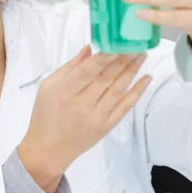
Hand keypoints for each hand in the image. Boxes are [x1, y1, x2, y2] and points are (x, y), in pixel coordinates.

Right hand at [18, 46, 151, 192]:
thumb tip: (89, 49)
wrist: (48, 150)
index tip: (118, 42)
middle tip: (136, 42)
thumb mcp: (47, 86)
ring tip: (142, 54)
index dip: (105, 56)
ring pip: (119, 89)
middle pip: (107, 77)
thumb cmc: (45, 115)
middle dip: (123, 58)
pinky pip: (125, 107)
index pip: (88, 70)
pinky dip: (137, 92)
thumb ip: (69, 67)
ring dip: (132, 70)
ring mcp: (97, 116)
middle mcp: (82, 104)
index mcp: (65, 91)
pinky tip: (146, 79)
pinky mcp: (106, 126)